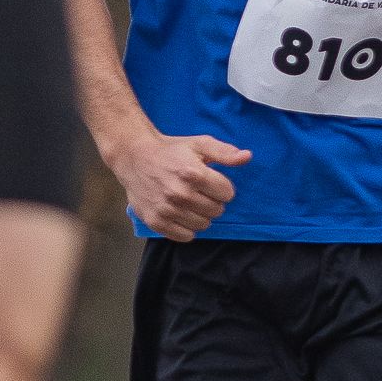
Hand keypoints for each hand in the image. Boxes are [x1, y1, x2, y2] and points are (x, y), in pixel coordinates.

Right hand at [118, 129, 250, 242]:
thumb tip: (247, 157)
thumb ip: (224, 152)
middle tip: (200, 192)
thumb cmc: (171, 151)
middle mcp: (179, 194)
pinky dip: (187, 228)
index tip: (211, 182)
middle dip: (213, 201)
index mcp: (193, 174)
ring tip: (190, 202)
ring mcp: (166, 209)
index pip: (227, 194)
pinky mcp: (156, 221)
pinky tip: (181, 213)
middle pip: (217, 211)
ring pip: (203, 225)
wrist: (135, 157)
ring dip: (201, 215)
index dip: (222, 187)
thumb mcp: (199, 144)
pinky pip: (185, 236)